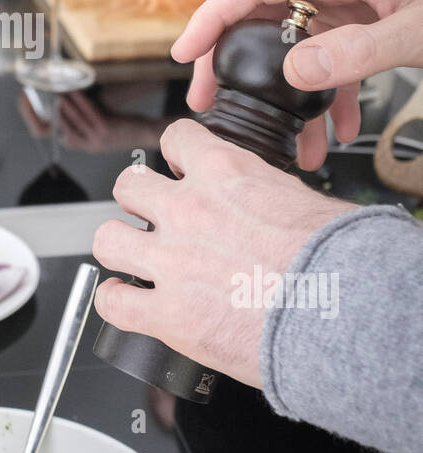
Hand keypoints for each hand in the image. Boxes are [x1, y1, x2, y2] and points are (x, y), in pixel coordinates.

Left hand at [92, 120, 354, 385]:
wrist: (343, 314)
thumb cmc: (340, 263)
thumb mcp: (309, 202)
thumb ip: (273, 196)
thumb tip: (275, 207)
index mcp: (226, 173)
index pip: (176, 139)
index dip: (174, 156)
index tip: (178, 170)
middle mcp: (189, 210)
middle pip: (128, 185)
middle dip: (138, 201)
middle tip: (152, 218)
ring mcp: (171, 262)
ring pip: (108, 238)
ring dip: (120, 248)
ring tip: (134, 260)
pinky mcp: (167, 314)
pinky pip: (112, 303)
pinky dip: (115, 302)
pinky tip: (126, 303)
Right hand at [171, 0, 422, 170]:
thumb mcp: (421, 31)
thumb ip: (357, 52)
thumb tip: (296, 71)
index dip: (213, 16)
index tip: (187, 55)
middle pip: (265, 13)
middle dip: (238, 61)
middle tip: (213, 101)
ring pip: (299, 44)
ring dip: (288, 93)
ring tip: (280, 137)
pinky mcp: (373, 22)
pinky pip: (334, 58)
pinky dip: (329, 96)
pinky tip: (335, 129)